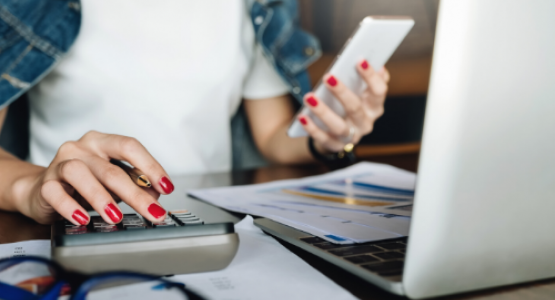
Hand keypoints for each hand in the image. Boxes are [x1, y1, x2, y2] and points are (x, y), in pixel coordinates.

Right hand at [14, 131, 173, 224]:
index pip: (130, 146)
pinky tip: (83, 219)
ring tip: (116, 216)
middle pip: (111, 169)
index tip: (167, 187)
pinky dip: (70, 207)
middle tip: (152, 212)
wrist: (41, 191)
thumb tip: (156, 195)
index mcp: (102, 142)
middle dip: (135, 194)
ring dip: (101, 197)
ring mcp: (60, 164)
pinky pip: (55, 193)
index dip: (150, 166)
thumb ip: (135, 183)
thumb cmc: (84, 184)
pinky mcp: (44, 185)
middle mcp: (81, 148)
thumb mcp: (113, 182)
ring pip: (80, 174)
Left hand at [298, 60, 389, 152]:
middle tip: (328, 77)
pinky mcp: (336, 145)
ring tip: (309, 97)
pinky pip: (323, 138)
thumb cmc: (349, 105)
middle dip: (342, 92)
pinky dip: (312, 128)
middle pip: (355, 108)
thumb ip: (365, 79)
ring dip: (323, 111)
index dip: (371, 76)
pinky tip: (302, 117)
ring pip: (339, 126)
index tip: (360, 60)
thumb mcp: (360, 92)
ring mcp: (352, 136)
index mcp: (374, 106)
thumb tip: (378, 65)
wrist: (339, 133)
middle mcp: (366, 123)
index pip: (379, 91)